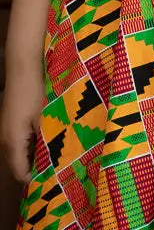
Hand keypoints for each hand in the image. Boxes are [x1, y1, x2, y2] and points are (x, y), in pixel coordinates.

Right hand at [0, 61, 43, 181]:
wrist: (23, 67)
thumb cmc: (35, 92)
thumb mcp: (45, 118)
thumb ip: (46, 142)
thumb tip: (54, 162)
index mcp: (12, 143)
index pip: (20, 173)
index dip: (36, 179)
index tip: (53, 178)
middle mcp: (5, 141)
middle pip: (18, 165)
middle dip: (35, 168)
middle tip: (56, 169)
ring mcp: (6, 130)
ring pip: (19, 153)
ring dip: (33, 156)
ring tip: (54, 156)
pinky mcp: (9, 122)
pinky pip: (18, 142)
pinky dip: (30, 145)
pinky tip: (46, 139)